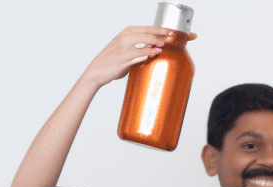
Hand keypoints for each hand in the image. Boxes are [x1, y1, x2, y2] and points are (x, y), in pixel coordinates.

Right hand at [80, 26, 195, 87]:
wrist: (97, 71)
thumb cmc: (114, 61)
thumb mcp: (128, 50)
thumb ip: (142, 48)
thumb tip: (158, 49)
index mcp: (128, 32)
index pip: (149, 28)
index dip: (163, 29)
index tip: (175, 32)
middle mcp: (125, 36)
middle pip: (148, 31)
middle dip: (163, 33)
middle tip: (174, 36)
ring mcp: (123, 46)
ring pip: (143, 39)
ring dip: (156, 40)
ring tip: (167, 42)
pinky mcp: (122, 57)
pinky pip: (137, 52)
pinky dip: (147, 51)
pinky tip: (156, 52)